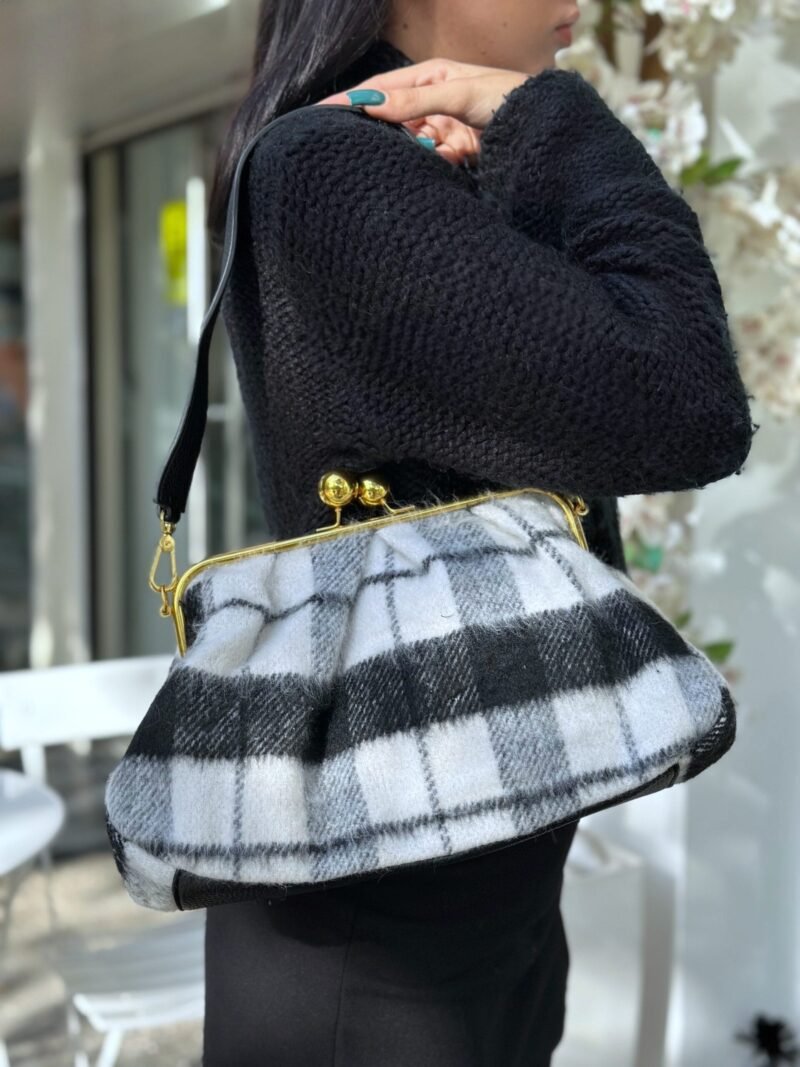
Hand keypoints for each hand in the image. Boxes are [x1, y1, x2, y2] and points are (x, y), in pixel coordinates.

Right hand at [314, 57, 531, 165]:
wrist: (544, 130)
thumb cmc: (508, 97)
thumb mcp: (458, 93)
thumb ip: (415, 101)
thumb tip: (373, 103)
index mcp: (432, 77)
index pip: (383, 88)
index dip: (353, 99)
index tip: (322, 113)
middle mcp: (435, 103)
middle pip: (392, 118)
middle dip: (373, 129)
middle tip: (341, 144)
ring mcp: (445, 130)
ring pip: (409, 144)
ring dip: (402, 151)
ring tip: (384, 157)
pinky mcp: (456, 155)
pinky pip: (431, 162)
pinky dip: (427, 165)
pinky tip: (426, 165)